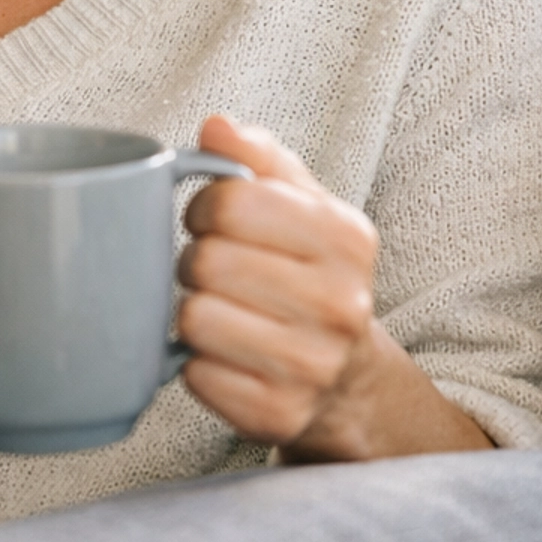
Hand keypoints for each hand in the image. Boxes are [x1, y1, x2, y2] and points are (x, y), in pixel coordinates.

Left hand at [176, 115, 491, 460]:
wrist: (350, 379)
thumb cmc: (311, 276)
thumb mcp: (303, 206)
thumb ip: (259, 158)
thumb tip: (216, 127)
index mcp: (346, 237)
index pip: (231, 199)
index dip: (204, 206)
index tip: (213, 221)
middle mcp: (340, 304)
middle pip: (206, 260)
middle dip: (195, 261)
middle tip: (214, 271)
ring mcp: (312, 365)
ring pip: (194, 318)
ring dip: (192, 311)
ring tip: (219, 310)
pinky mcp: (279, 415)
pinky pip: (195, 374)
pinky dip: (196, 362)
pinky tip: (224, 354)